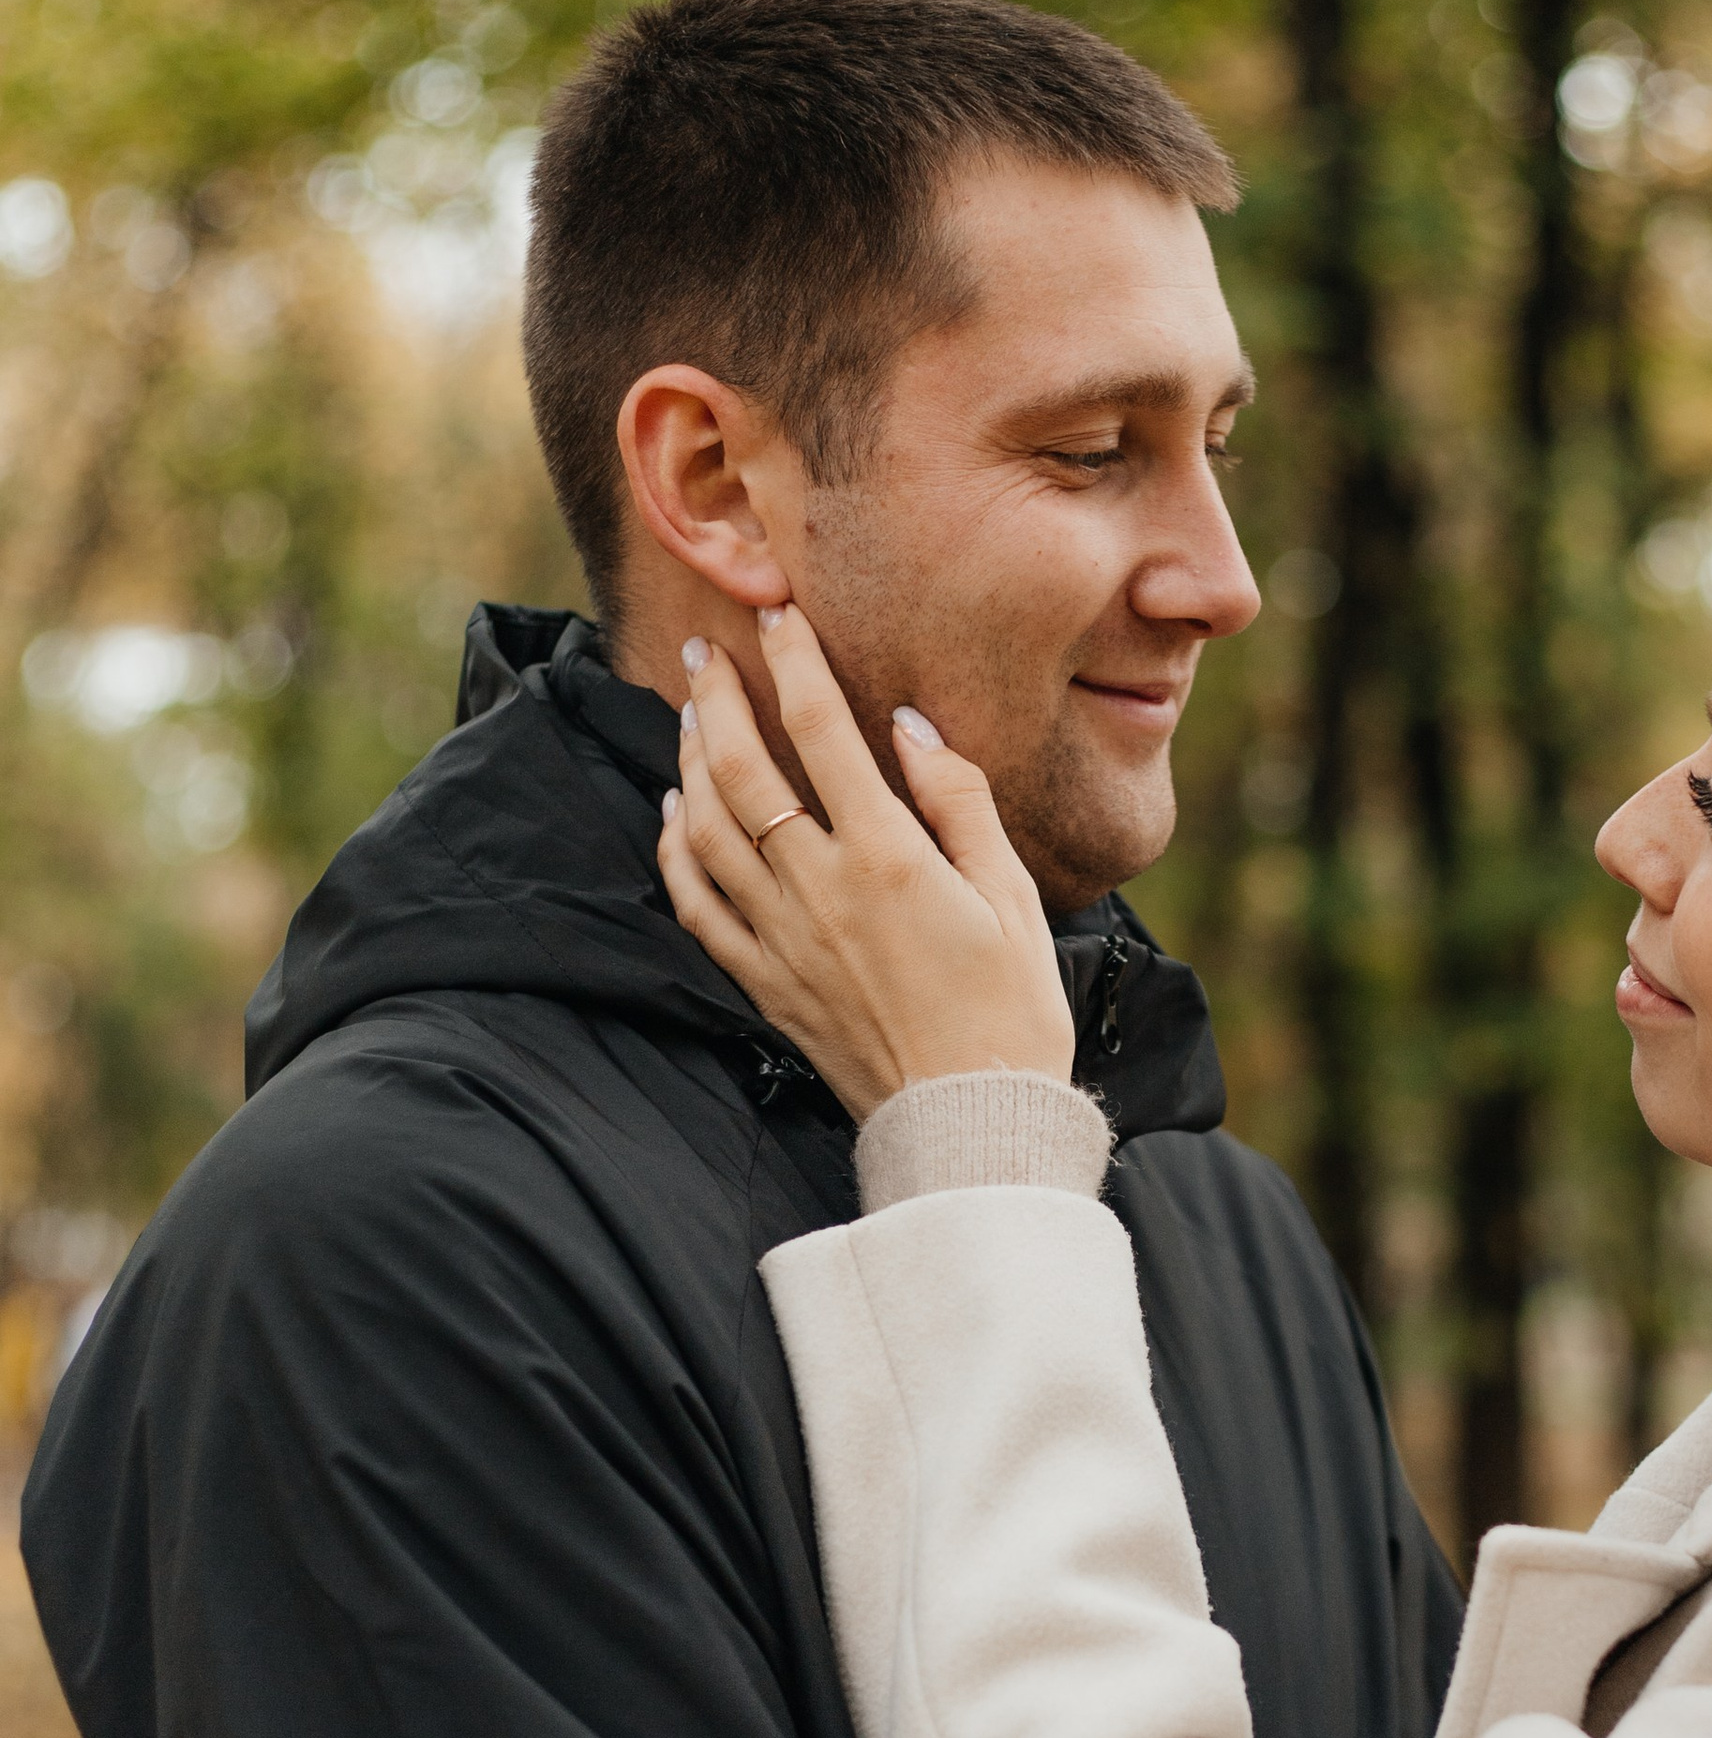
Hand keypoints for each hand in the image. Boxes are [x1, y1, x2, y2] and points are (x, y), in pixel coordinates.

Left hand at [656, 608, 1073, 1118]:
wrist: (969, 1122)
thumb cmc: (1011, 1010)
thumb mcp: (1012, 895)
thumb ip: (958, 801)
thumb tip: (909, 727)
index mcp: (888, 857)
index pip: (821, 730)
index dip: (793, 661)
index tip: (778, 614)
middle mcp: (819, 889)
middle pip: (741, 770)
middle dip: (715, 699)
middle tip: (702, 652)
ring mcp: (782, 939)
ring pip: (706, 830)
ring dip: (688, 764)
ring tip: (687, 720)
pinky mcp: (764, 984)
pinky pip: (696, 906)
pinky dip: (674, 851)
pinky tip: (672, 815)